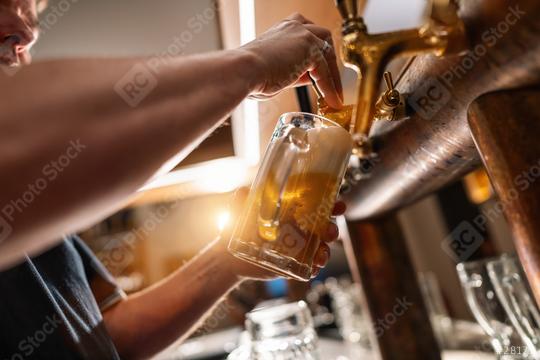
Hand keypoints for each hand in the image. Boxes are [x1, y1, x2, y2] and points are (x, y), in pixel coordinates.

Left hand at [214, 187, 345, 280]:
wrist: (226, 256)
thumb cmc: (235, 228)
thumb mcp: (238, 210)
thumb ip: (241, 199)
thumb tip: (243, 191)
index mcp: (292, 212)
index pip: (317, 206)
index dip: (331, 204)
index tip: (338, 204)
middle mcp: (299, 230)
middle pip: (325, 228)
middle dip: (332, 229)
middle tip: (329, 230)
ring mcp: (298, 249)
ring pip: (321, 249)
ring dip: (326, 251)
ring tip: (321, 253)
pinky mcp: (293, 266)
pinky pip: (309, 268)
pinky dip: (315, 267)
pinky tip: (314, 267)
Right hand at [241, 13, 342, 108]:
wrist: (242, 70)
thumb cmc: (249, 74)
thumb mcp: (275, 70)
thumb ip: (293, 71)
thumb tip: (305, 78)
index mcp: (282, 30)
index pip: (307, 40)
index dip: (315, 59)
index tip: (319, 78)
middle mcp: (293, 26)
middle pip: (322, 38)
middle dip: (329, 60)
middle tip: (333, 81)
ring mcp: (302, 34)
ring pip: (327, 53)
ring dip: (333, 75)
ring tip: (336, 95)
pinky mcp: (309, 48)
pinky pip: (325, 70)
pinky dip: (330, 87)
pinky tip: (331, 100)